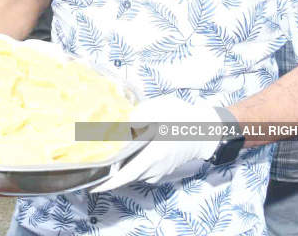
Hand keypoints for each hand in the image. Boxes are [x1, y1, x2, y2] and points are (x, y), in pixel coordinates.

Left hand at [91, 98, 222, 192]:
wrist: (204, 129)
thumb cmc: (180, 118)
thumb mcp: (155, 111)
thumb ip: (135, 119)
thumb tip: (115, 125)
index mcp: (152, 156)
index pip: (125, 175)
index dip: (108, 183)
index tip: (93, 186)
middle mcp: (155, 168)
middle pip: (127, 176)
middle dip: (111, 174)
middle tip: (94, 168)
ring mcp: (161, 171)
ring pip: (136, 174)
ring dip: (123, 170)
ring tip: (108, 160)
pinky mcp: (164, 169)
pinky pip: (144, 172)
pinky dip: (134, 167)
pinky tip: (128, 156)